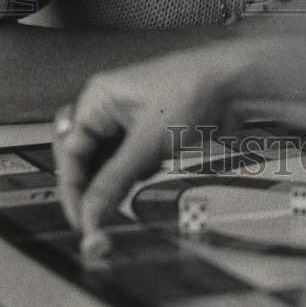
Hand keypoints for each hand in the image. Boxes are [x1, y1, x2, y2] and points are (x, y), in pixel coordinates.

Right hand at [53, 46, 245, 234]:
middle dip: (93, 186)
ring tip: (128, 193)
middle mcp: (109, 108)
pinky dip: (138, 173)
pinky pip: (131, 161)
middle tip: (100, 217)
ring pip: (108, 163)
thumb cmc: (191, 92)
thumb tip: (88, 216)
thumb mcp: (147, 142)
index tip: (82, 222)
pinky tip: (153, 169)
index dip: (73, 189)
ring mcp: (130, 120)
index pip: (70, 152)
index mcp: (98, 99)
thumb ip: (114, 182)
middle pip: (85, 158)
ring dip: (117, 182)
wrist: (235, 84)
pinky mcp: (150, 132)